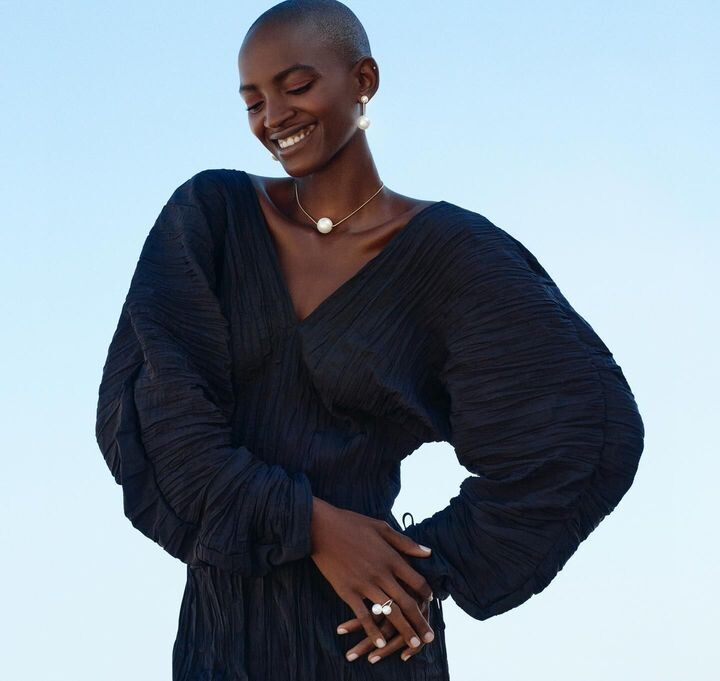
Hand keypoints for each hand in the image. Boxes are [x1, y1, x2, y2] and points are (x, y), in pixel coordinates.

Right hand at [310, 497, 434, 651]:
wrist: (321, 528)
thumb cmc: (352, 524)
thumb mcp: (381, 527)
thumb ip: (405, 543)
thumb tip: (428, 552)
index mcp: (391, 557)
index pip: (417, 581)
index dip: (426, 594)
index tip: (430, 602)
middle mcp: (381, 574)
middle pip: (407, 602)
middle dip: (420, 622)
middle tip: (429, 637)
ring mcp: (364, 584)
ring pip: (389, 613)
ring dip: (403, 630)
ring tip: (413, 644)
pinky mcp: (347, 591)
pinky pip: (363, 616)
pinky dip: (373, 631)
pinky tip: (380, 643)